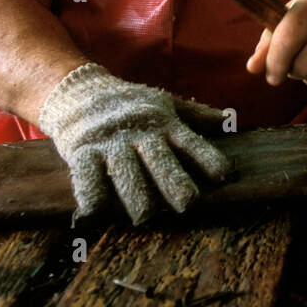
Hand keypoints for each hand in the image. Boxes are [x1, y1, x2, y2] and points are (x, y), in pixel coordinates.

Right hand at [38, 63, 232, 224]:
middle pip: (161, 162)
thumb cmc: (129, 104)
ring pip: (126, 173)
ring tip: (145, 215)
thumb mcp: (164, 104)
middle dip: (174, 183)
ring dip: (136, 195)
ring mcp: (110, 144)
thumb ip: (195, 115)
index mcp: (163, 125)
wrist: (78, 90)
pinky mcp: (81, 152)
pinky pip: (87, 176)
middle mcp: (140, 135)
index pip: (191, 143)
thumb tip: (227, 120)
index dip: (206, 158)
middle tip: (187, 204)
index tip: (222, 174)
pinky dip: (90, 194)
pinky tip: (95, 211)